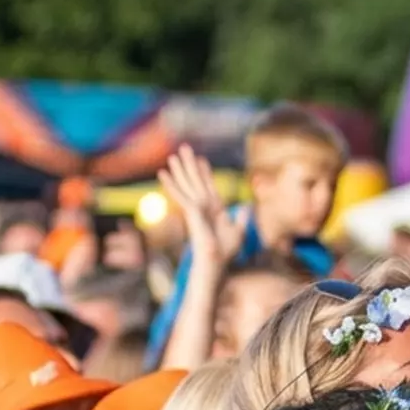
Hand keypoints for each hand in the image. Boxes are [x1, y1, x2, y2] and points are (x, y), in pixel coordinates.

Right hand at [157, 144, 241, 265]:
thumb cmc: (226, 251)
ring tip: (172, 156)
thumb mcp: (239, 231)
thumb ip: (242, 217)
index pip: (209, 185)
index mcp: (215, 208)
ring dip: (179, 170)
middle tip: (184, 147)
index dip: (205, 172)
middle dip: (190, 164)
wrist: (217, 262)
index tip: (201, 160)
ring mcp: (196, 208)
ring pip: (187, 183)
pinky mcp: (191, 211)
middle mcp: (204, 206)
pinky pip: (180, 194)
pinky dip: (171, 183)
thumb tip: (248, 206)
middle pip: (196, 180)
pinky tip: (162, 173)